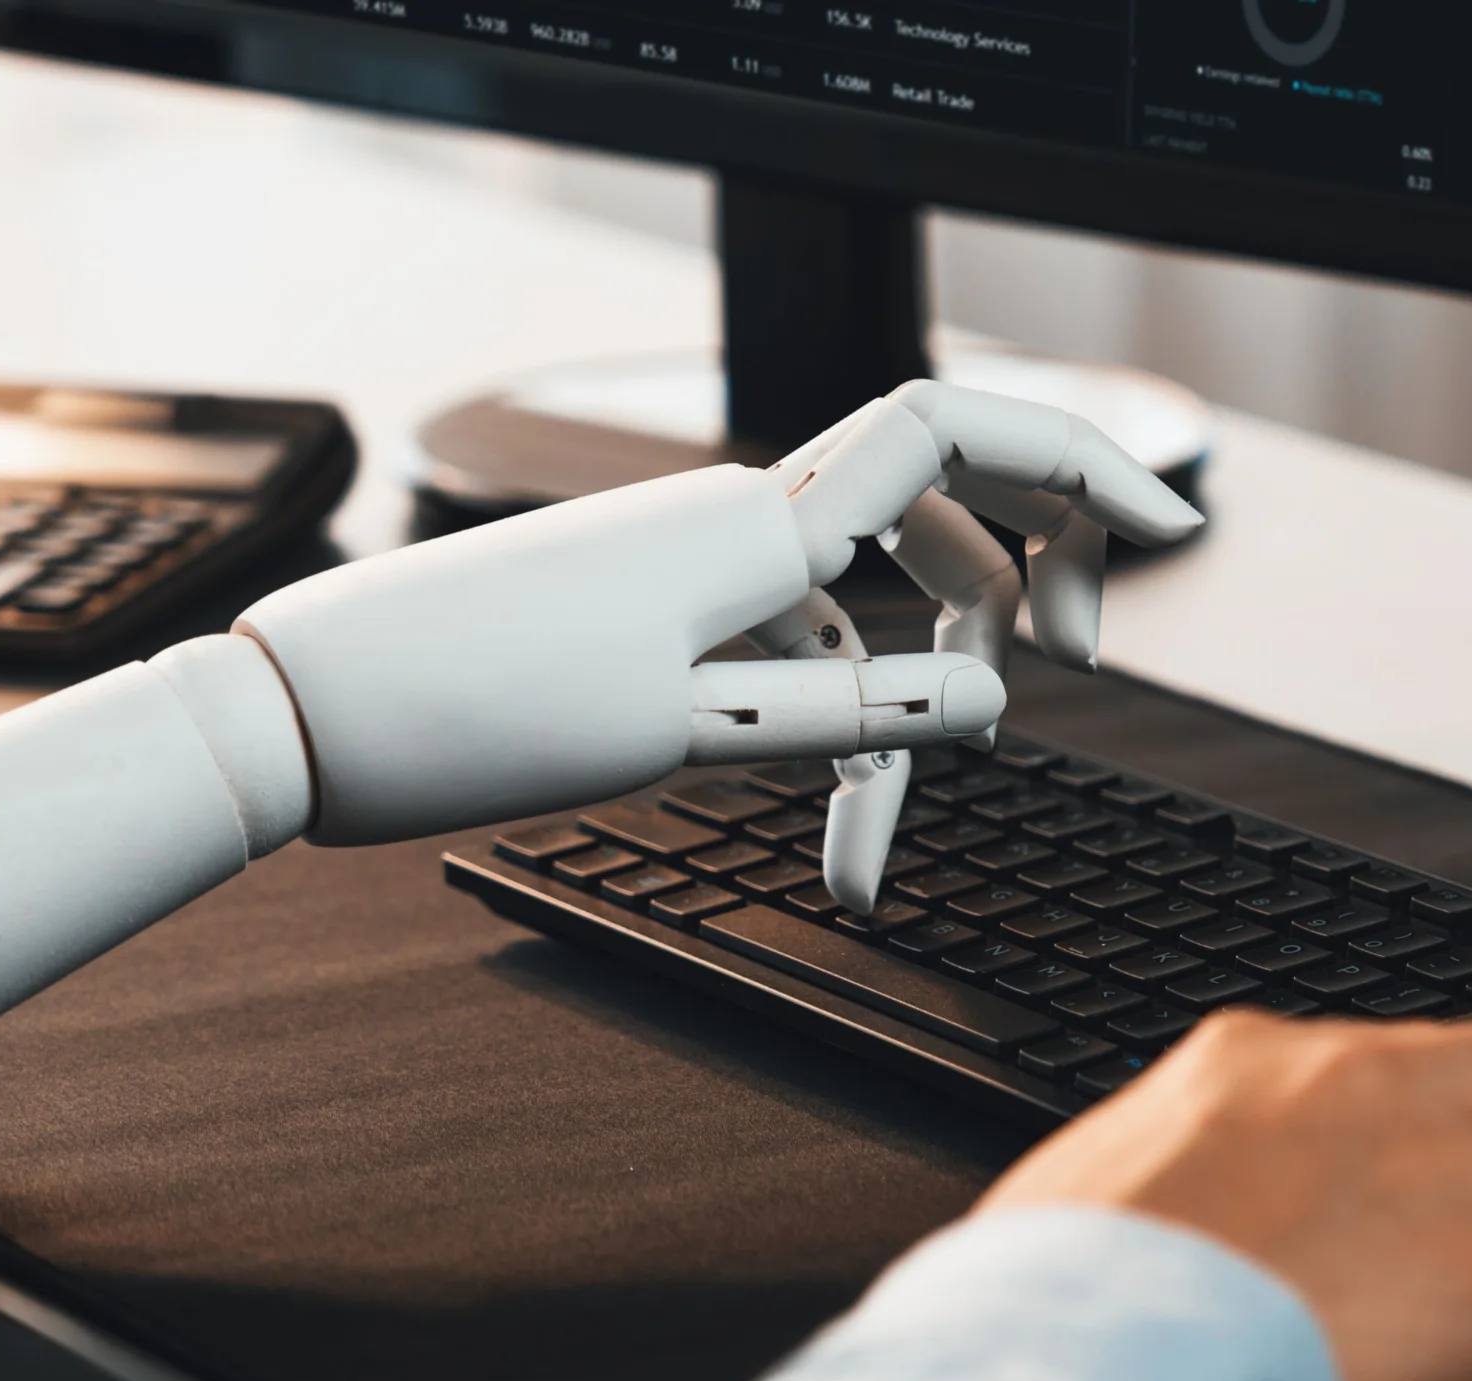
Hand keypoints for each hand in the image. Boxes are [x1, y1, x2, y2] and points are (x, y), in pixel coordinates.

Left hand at [230, 380, 1198, 848]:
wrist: (297, 721)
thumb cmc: (464, 713)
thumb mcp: (692, 730)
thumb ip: (856, 710)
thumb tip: (997, 696)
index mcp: (759, 521)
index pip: (957, 432)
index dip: (1082, 461)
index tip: (1174, 530)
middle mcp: (741, 521)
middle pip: (944, 518)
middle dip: (1026, 592)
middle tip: (1075, 676)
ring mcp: (701, 568)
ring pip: (871, 610)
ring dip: (907, 717)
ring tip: (875, 857)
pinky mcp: (663, 622)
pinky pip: (798, 657)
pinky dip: (833, 739)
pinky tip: (829, 838)